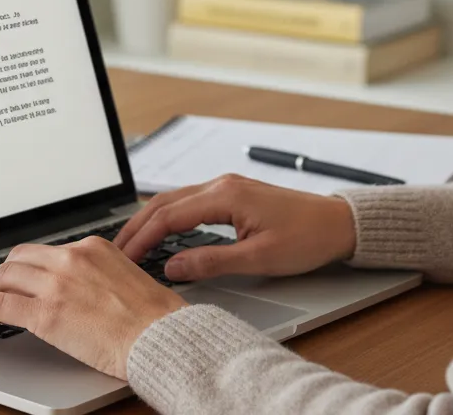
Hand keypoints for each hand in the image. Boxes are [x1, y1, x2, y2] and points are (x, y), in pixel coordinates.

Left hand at [0, 236, 186, 379]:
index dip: (28, 266)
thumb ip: (98, 273)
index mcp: (92, 246)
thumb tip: (79, 287)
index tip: (22, 279)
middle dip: (3, 274)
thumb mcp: (125, 276)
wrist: (159, 335)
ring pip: (5, 276)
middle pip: (20, 257)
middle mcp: (71, 257)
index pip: (47, 250)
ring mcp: (57, 283)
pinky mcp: (46, 313)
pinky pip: (1, 306)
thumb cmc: (152, 316)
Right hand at [114, 174, 357, 281]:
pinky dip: (168, 216)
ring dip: (150, 220)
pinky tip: (161, 231)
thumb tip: (173, 267)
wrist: (337, 223)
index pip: (169, 215)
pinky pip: (189, 202)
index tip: (124, 258)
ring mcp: (226, 187)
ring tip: (131, 243)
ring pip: (175, 200)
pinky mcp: (232, 194)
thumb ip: (211, 262)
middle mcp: (221, 185)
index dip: (143, 238)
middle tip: (115, 251)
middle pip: (164, 203)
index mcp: (225, 196)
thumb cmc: (306, 238)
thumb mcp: (258, 259)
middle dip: (137, 226)